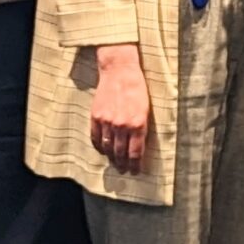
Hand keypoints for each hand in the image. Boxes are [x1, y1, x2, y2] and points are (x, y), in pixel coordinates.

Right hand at [89, 43, 153, 172]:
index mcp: (137, 124)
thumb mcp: (146, 109)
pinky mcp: (96, 116)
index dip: (135, 165)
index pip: (135, 152)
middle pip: (120, 153)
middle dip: (123, 164)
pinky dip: (99, 146)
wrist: (120, 71)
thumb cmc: (137, 88)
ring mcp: (107, 121)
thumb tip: (139, 146)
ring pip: (108, 147)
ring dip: (111, 158)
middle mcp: (121, 125)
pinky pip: (96, 137)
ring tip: (115, 164)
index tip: (135, 172)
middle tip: (124, 171)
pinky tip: (103, 151)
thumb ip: (141, 128)